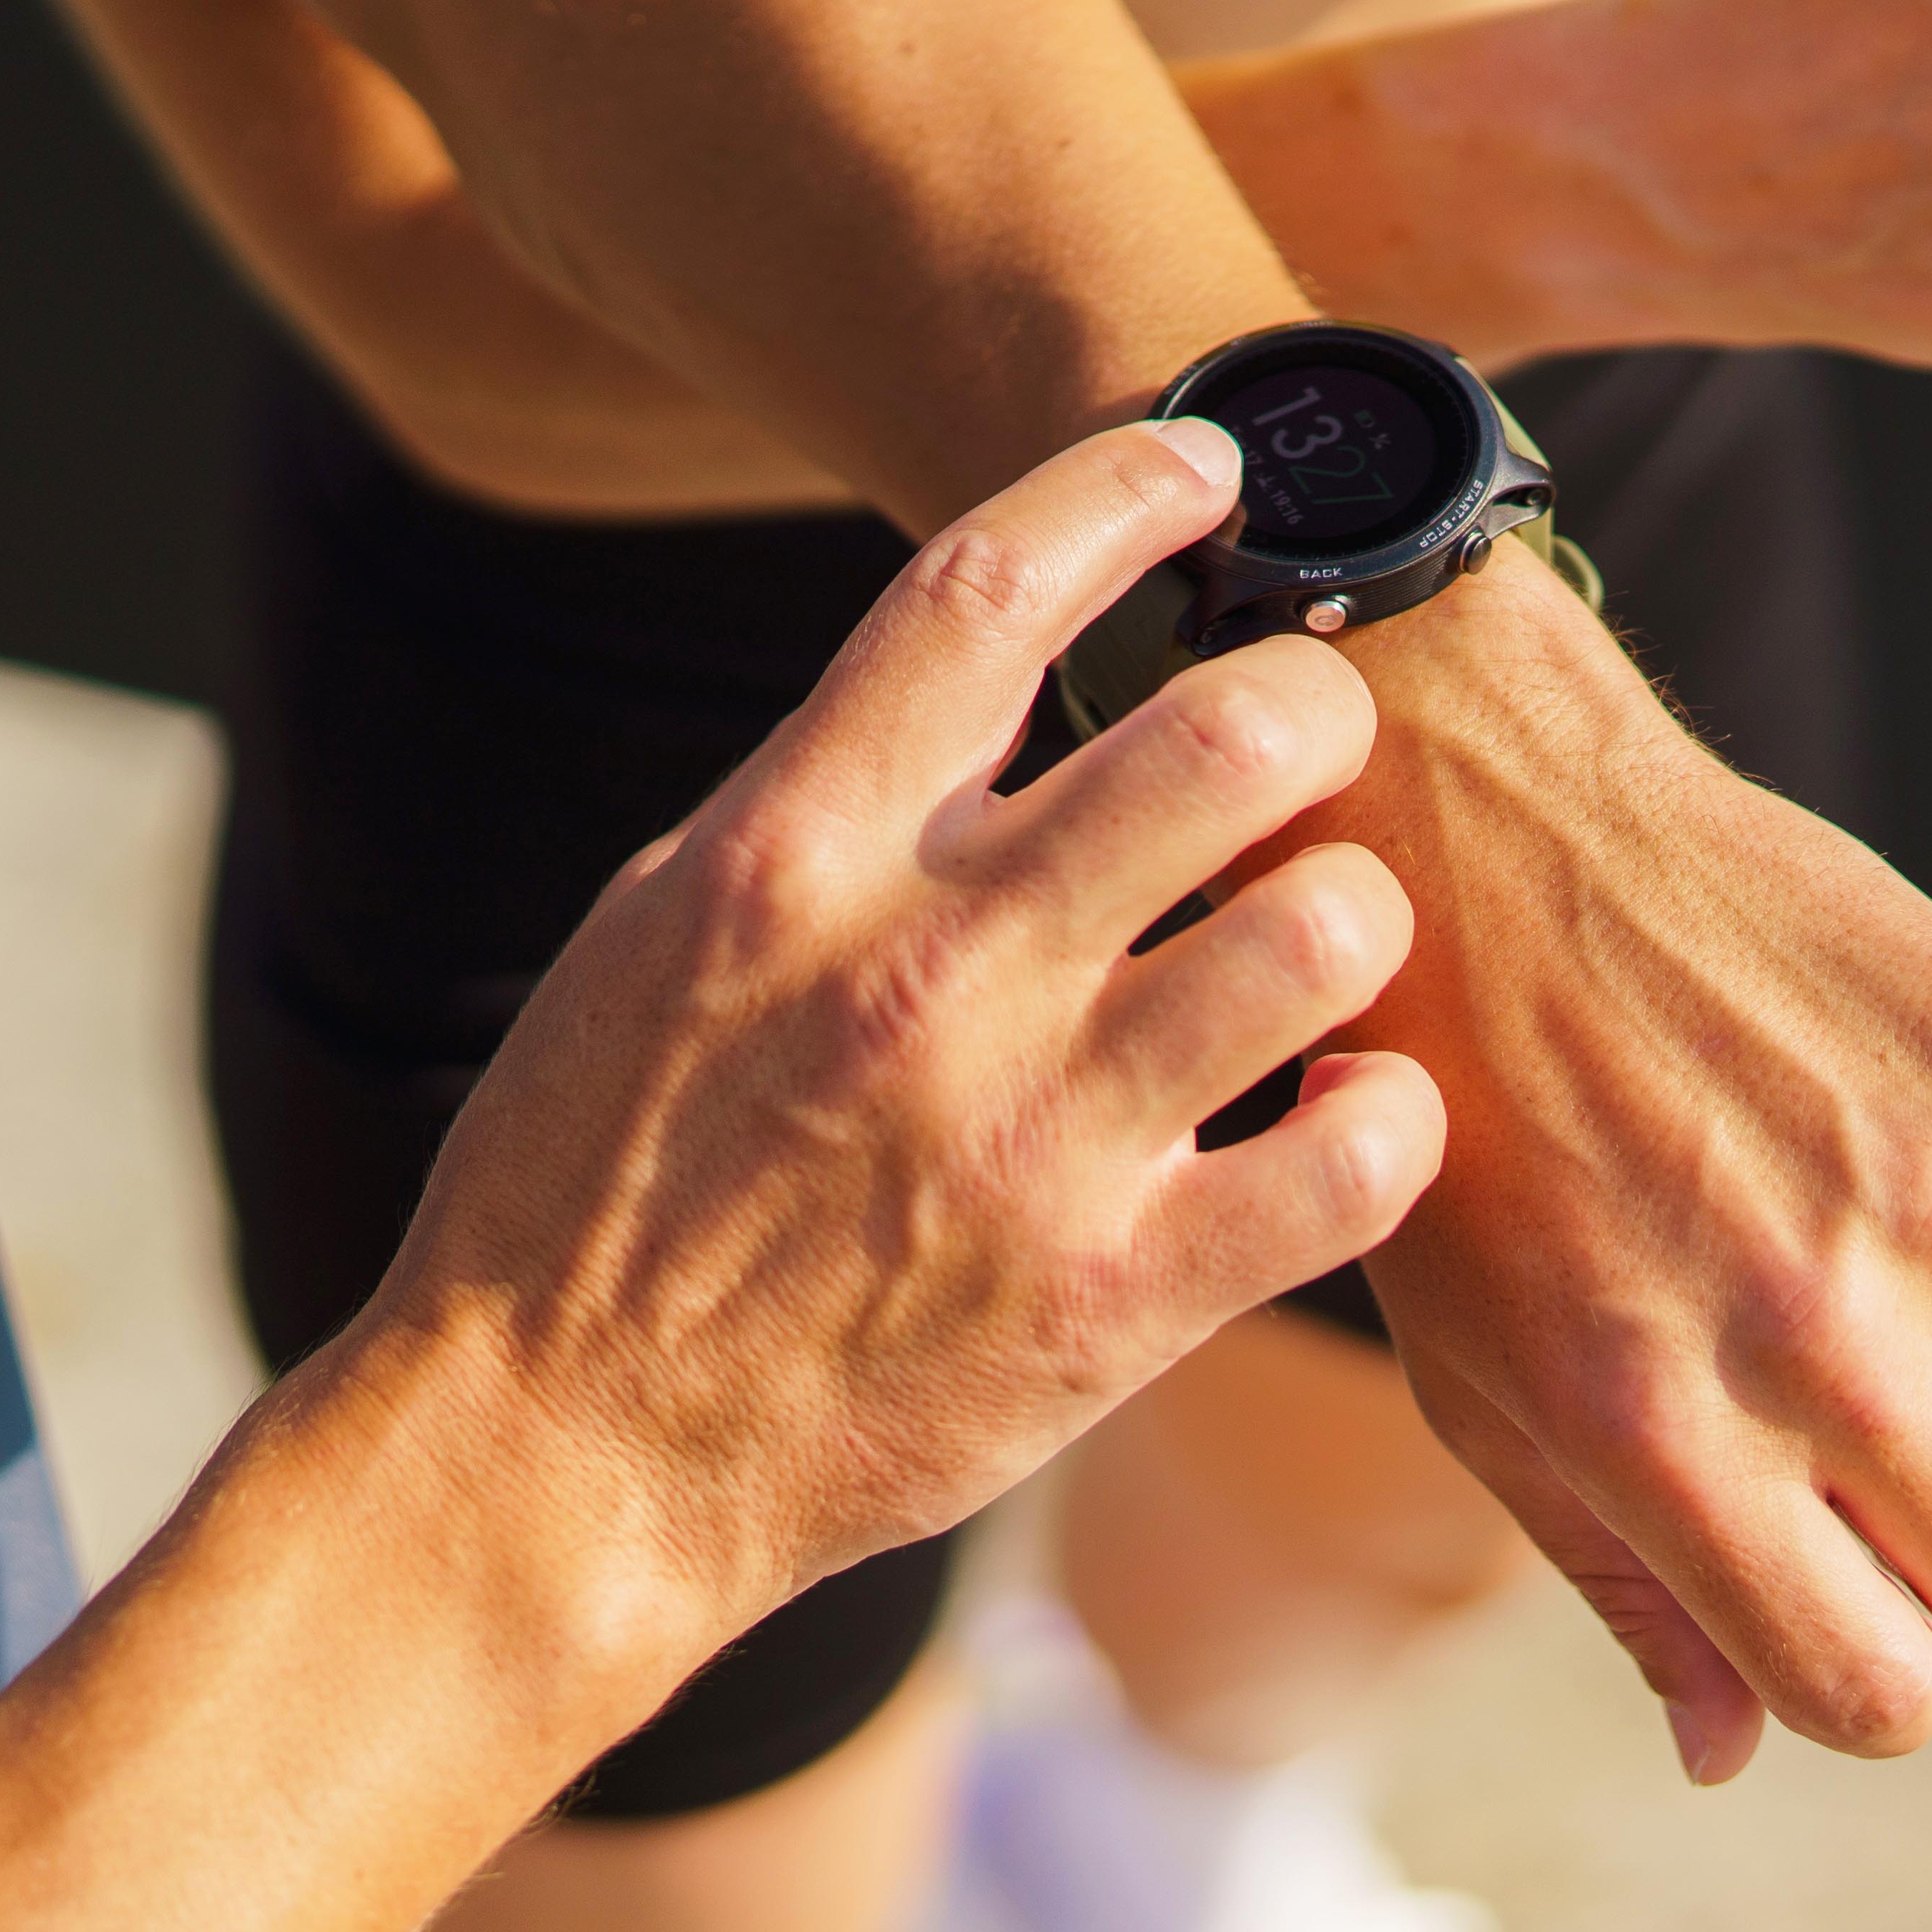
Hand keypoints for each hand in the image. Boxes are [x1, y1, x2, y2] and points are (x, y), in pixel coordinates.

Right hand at [364, 419, 1450, 1643]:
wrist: (547, 1462)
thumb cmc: (589, 1181)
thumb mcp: (665, 931)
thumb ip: (831, 804)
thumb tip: (993, 678)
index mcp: (792, 855)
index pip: (989, 585)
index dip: (1129, 485)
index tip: (1208, 469)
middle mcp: (924, 971)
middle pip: (1223, 733)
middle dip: (1310, 702)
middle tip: (1313, 737)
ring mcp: (1029, 1139)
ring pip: (1324, 933)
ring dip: (1353, 914)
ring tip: (1320, 941)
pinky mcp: (1111, 1308)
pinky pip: (1352, 1163)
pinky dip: (1385, 1121)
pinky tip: (1346, 1110)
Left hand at [1302, 557, 1931, 1778]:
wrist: (1476, 833)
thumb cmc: (1460, 1130)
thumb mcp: (1480, 1377)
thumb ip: (1623, 1577)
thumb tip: (1734, 1750)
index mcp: (1661, 1437)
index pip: (1882, 1691)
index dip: (1874, 1666)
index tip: (1837, 1585)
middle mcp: (1804, 1330)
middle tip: (1850, 1406)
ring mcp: (1918, 1186)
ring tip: (1854, 1235)